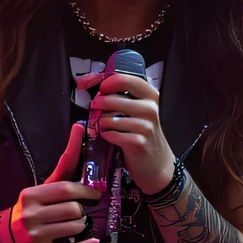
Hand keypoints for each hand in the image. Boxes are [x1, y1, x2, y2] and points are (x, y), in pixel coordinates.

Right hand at [9, 122, 101, 242]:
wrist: (9, 234)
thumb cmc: (35, 205)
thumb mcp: (46, 184)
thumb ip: (65, 161)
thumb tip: (79, 127)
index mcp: (31, 194)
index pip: (67, 190)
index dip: (86, 192)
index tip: (96, 194)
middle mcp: (30, 215)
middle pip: (74, 211)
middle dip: (82, 211)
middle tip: (79, 212)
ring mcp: (35, 236)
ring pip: (75, 228)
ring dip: (82, 225)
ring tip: (74, 224)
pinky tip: (92, 241)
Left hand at [78, 68, 175, 194]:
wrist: (156, 163)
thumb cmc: (141, 132)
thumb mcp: (136, 110)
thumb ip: (118, 95)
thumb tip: (86, 81)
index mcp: (150, 95)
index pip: (125, 79)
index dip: (105, 81)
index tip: (96, 88)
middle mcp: (150, 108)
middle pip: (115, 99)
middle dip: (99, 104)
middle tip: (96, 109)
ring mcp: (147, 126)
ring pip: (112, 118)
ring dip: (102, 122)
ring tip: (104, 125)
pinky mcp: (140, 143)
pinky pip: (113, 135)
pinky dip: (107, 135)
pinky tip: (109, 137)